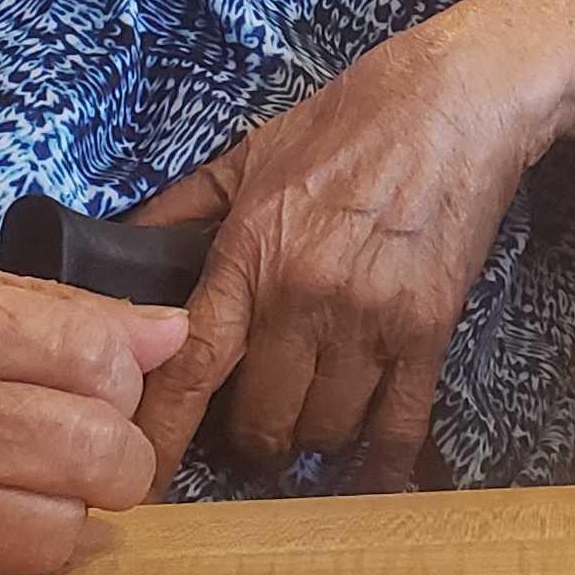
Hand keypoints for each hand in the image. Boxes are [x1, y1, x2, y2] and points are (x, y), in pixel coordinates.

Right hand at [0, 257, 188, 574]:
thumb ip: (40, 310)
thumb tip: (168, 334)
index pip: (88, 352)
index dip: (129, 369)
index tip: (120, 373)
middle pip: (89, 448)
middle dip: (123, 449)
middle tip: (100, 440)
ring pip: (58, 531)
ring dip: (74, 510)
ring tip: (40, 482)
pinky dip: (12, 553)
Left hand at [129, 25, 543, 491]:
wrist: (454, 102)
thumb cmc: (349, 123)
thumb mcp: (250, 155)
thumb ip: (181, 210)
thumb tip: (119, 250)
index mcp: (250, 254)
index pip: (192, 365)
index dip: (164, 432)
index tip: (144, 472)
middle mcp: (303, 298)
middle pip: (261, 421)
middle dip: (250, 440)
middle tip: (252, 428)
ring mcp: (368, 320)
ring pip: (324, 431)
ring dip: (312, 438)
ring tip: (311, 419)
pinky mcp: (427, 330)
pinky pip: (397, 425)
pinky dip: (378, 460)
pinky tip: (366, 466)